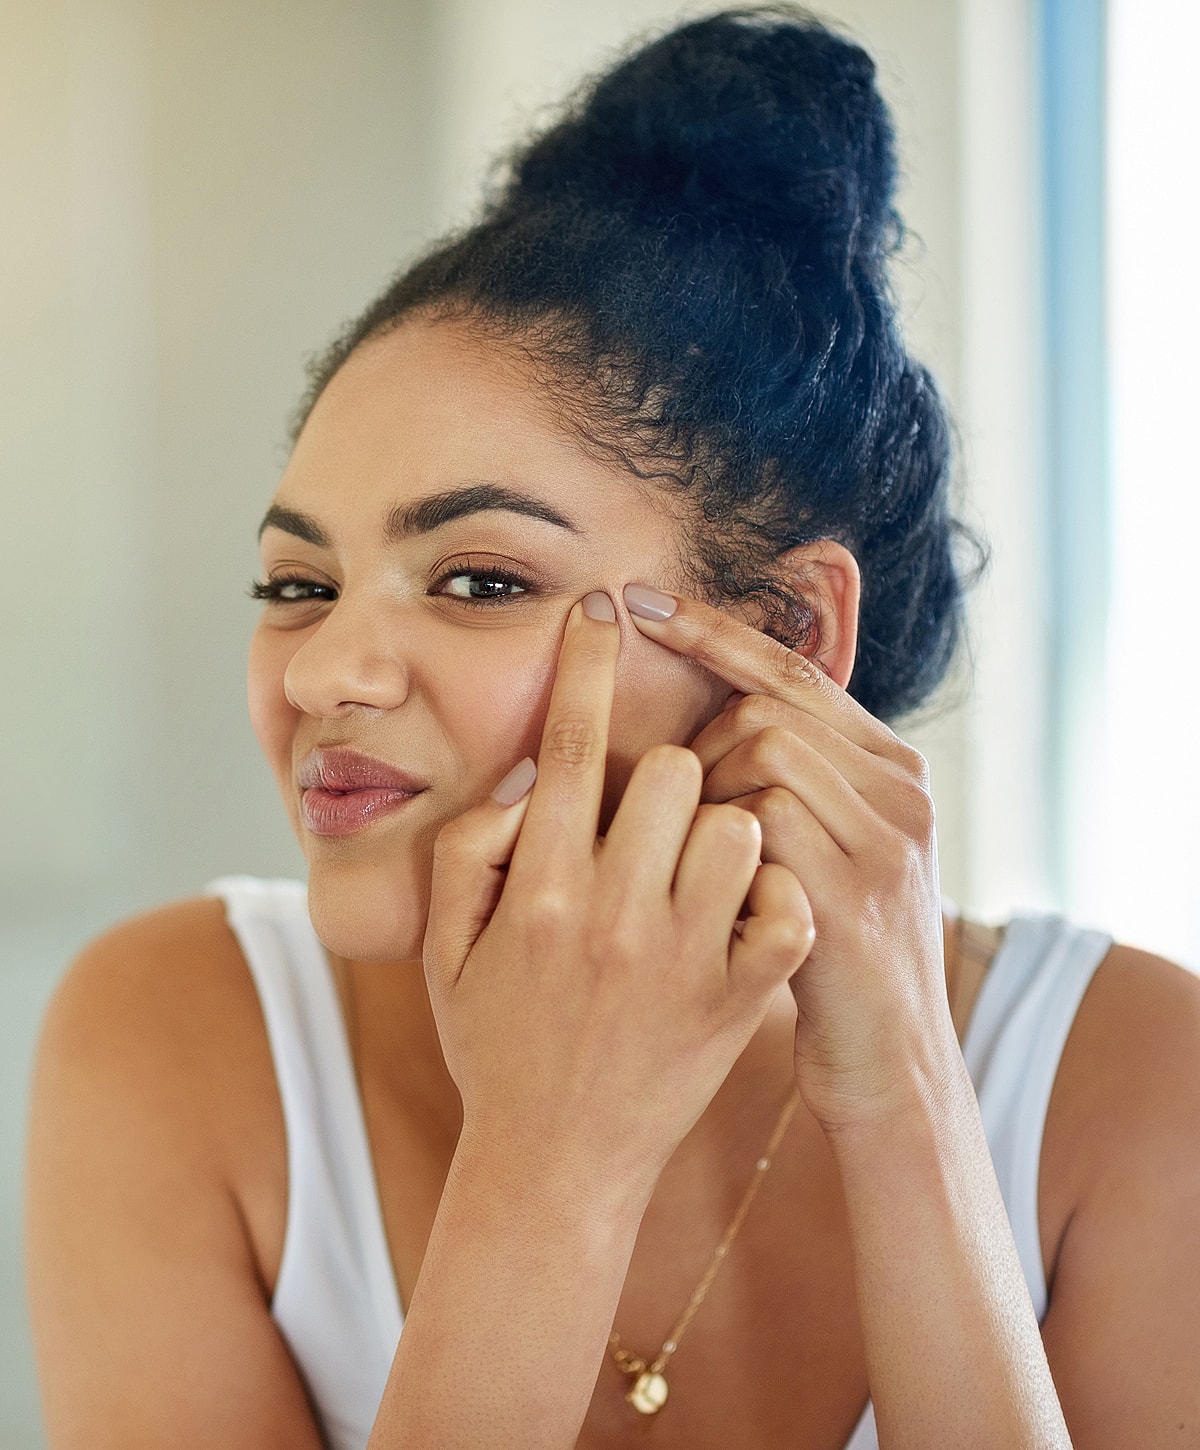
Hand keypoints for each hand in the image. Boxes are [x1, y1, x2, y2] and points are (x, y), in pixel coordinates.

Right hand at [423, 593, 814, 1196]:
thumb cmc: (496, 1047)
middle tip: (654, 807)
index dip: (587, 666)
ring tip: (697, 863)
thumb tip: (521, 784)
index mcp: (538, 891)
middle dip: (667, 768)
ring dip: (723, 825)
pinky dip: (775, 896)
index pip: (569, 748)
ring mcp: (685, 958)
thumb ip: (467, 855)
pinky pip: (784, 907)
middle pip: (672, 771)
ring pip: (737, 826)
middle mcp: (614, 914)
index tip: (603, 611)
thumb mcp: (444, 953)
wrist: (556, 1166)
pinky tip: (744, 912)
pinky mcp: (739, 999)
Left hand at [622, 584, 955, 1137]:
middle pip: (766, 710)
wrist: (891, 1071)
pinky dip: (714, 847)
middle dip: (698, 749)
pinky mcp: (851, 898)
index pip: (793, 669)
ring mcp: (886, 842)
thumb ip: (797, 784)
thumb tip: (713, 719)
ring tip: (691, 863)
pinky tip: (706, 890)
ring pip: (761, 756)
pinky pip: (758, 825)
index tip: (637, 602)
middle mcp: (902, 791)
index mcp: (892, 769)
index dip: (713, 631)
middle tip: (671, 815)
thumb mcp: (832, 853)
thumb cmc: (831, 956)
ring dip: (702, 799)